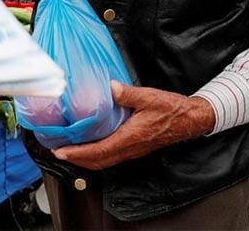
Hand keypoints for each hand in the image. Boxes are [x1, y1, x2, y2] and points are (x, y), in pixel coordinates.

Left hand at [53, 82, 215, 170]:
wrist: (191, 119)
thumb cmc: (172, 109)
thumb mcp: (149, 97)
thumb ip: (128, 93)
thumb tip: (111, 88)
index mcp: (131, 138)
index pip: (99, 151)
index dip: (78, 153)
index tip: (61, 152)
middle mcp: (130, 148)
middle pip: (98, 161)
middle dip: (76, 159)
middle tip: (57, 152)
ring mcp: (133, 150)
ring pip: (104, 161)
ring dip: (85, 159)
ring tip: (69, 151)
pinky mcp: (135, 147)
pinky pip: (111, 156)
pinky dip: (96, 155)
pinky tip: (89, 146)